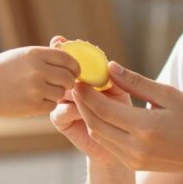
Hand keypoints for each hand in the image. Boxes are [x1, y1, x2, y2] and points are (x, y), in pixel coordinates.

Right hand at [0, 46, 78, 117]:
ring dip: (56, 94)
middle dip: (68, 82)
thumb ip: (44, 54)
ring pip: (61, 93)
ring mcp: (35, 89)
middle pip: (68, 78)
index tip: (74, 72)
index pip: (68, 59)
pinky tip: (35, 100)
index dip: (75, 67)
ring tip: (43, 91)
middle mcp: (37, 70)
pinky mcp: (32, 105)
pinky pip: (51, 105)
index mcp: (35, 54)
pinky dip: (47, 104)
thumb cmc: (2, 71)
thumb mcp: (21, 55)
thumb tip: (68, 48)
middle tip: (61, 84)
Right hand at [47, 36, 129, 163]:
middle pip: (59, 73)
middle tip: (72, 67)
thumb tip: (109, 65)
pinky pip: (59, 111)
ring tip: (82, 91)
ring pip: (60, 92)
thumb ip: (113, 79)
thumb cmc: (123, 112)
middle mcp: (70, 86)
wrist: (119, 142)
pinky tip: (84, 112)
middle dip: (62, 68)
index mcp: (82, 75)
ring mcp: (62, 102)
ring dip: (71, 91)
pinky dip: (71, 109)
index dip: (62, 48)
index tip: (60, 40)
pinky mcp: (60, 119)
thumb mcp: (120, 91)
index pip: (68, 58)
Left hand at [71, 62, 182, 179]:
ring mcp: (132, 159)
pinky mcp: (132, 164)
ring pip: (98, 135)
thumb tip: (110, 67)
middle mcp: (135, 147)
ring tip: (86, 96)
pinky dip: (100, 127)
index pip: (103, 109)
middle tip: (77, 84)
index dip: (86, 93)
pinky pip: (107, 143)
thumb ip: (137, 82)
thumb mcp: (170, 95)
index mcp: (146, 127)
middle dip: (82, 103)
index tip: (80, 78)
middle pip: (95, 123)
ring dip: (88, 115)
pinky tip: (100, 112)